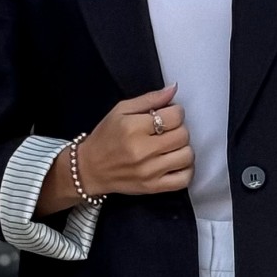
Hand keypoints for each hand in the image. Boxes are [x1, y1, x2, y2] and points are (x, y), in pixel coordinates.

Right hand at [77, 82, 193, 197]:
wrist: (90, 169)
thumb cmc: (105, 137)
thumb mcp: (121, 110)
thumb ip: (149, 99)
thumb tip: (174, 89)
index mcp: (134, 128)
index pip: (175, 116)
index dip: (176, 112)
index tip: (168, 115)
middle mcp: (143, 151)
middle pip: (183, 135)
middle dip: (180, 129)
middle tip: (169, 131)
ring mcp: (150, 171)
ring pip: (187, 156)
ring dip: (183, 149)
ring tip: (171, 147)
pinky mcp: (153, 187)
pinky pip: (184, 179)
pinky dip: (186, 170)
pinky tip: (176, 163)